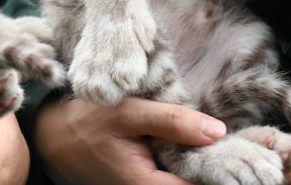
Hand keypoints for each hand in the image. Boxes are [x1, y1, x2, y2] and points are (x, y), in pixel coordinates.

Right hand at [34, 96, 225, 184]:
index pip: (199, 183)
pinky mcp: (149, 174)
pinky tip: (192, 131)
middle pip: (196, 178)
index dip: (219, 162)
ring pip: (187, 171)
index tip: (238, 142)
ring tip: (211, 129)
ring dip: (199, 151)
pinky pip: (176, 166)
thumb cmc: (85, 122)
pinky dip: (186, 148)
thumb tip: (218, 131)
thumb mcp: (127, 113)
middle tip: (230, 131)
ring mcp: (149, 183)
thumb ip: (171, 120)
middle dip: (212, 156)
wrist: (53, 133)